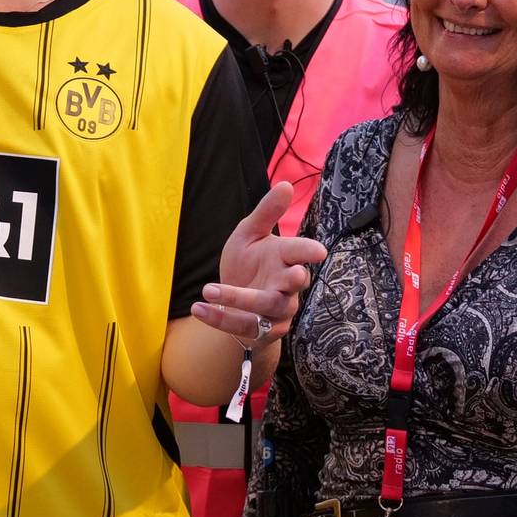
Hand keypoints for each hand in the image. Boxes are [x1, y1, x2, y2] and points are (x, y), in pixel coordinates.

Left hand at [193, 182, 328, 342]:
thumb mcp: (250, 234)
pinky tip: (198, 308)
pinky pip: (244, 327)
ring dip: (239, 299)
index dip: (310, 252)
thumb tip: (286, 185)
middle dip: (293, 280)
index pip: (302, 253)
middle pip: (295, 284)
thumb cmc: (248, 262)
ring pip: (267, 306)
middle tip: (290, 275)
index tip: (318, 252)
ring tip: (208, 289)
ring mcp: (278, 311)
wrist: (234, 302)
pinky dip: (220, 319)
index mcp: (286, 258)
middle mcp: (287, 286)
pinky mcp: (263, 331)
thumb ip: (266, 212)